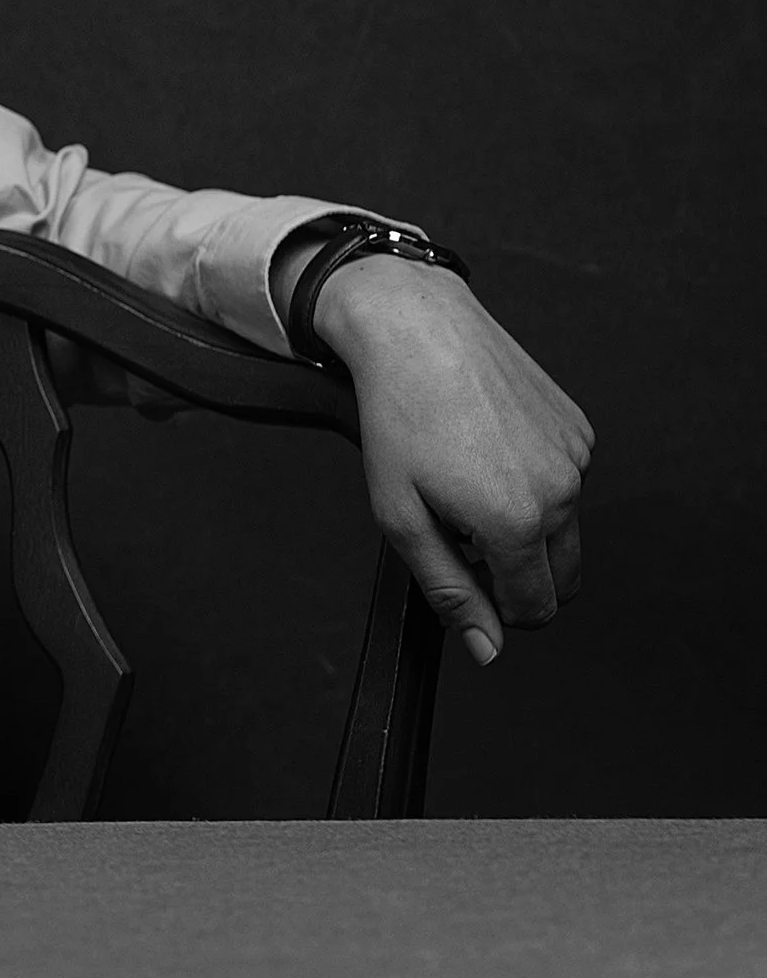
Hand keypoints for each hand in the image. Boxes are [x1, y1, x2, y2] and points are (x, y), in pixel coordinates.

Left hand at [311, 259, 591, 666]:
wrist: (417, 328)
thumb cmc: (399, 416)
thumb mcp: (402, 517)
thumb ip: (449, 592)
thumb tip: (487, 649)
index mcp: (518, 523)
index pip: (535, 610)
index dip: (498, 608)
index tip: (464, 576)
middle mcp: (562, 492)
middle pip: (563, 579)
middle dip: (519, 575)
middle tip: (461, 535)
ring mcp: (576, 457)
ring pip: (564, 530)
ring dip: (527, 526)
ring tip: (468, 480)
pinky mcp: (579, 427)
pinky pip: (566, 482)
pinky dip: (535, 481)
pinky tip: (488, 446)